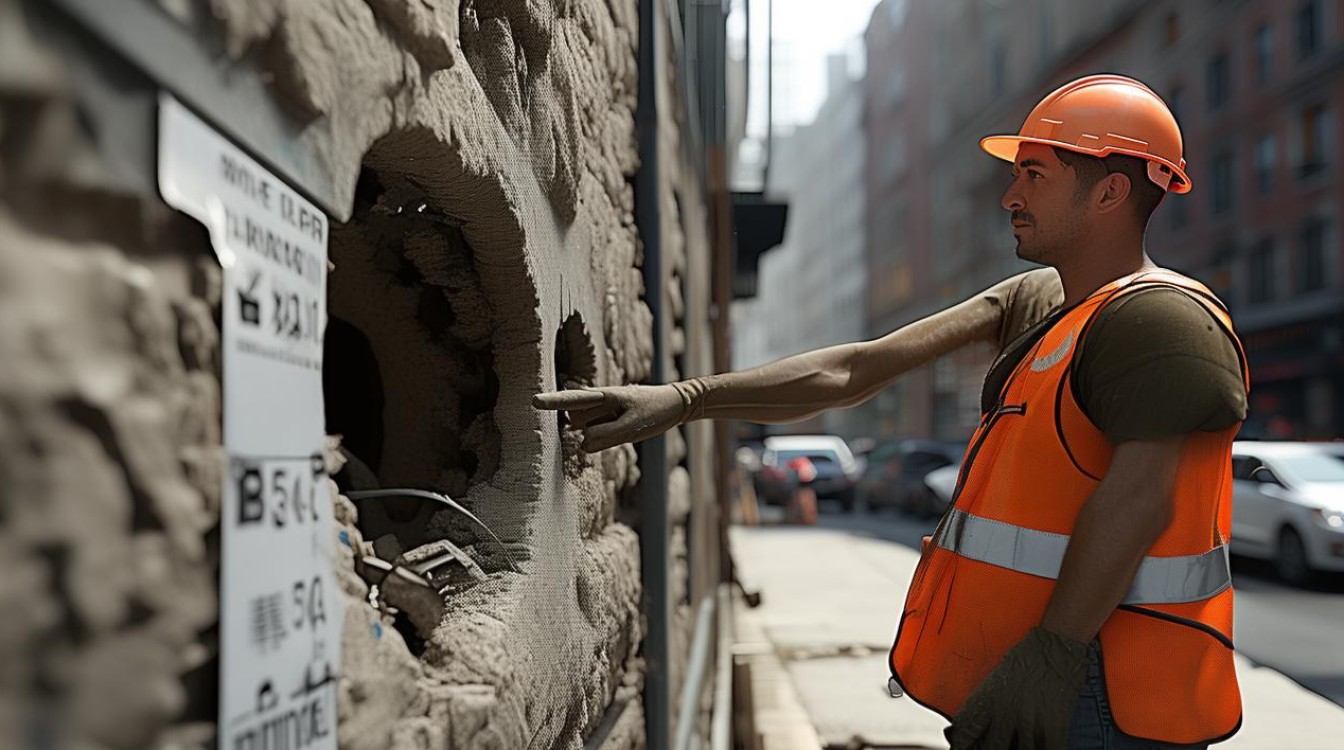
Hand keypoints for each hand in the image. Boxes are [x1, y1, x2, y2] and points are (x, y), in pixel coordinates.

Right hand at [532, 384, 684, 451]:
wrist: (674, 405)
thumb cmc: (656, 410)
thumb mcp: (635, 426)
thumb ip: (608, 436)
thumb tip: (582, 444)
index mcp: (605, 396)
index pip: (573, 399)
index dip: (553, 402)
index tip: (533, 402)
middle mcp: (597, 402)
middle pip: (578, 419)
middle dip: (585, 426)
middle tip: (620, 420)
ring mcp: (600, 412)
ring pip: (586, 429)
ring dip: (598, 434)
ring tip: (627, 422)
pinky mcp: (605, 422)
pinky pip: (595, 435)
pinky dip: (603, 437)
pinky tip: (623, 428)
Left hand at [945, 627, 1089, 749]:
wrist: (1055, 648)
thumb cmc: (1028, 656)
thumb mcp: (998, 678)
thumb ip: (989, 701)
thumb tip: (984, 723)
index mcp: (988, 700)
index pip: (967, 732)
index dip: (964, 744)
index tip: (964, 748)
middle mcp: (1005, 714)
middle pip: (991, 748)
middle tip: (992, 748)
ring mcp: (1029, 723)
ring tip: (1016, 748)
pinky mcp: (1052, 728)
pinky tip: (1039, 749)